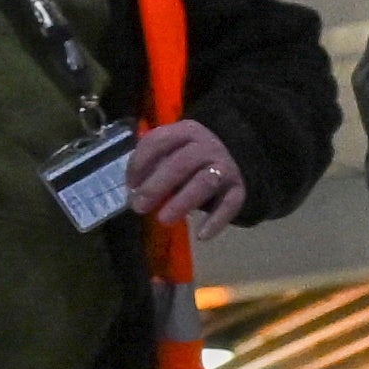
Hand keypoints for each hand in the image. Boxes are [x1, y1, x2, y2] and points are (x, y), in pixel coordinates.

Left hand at [129, 121, 245, 233]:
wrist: (236, 157)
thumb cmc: (191, 158)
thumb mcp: (173, 151)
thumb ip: (154, 165)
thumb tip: (134, 191)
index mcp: (186, 132)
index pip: (159, 140)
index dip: (141, 162)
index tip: (130, 185)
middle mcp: (207, 146)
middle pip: (181, 163)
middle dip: (157, 186)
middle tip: (139, 207)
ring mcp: (225, 167)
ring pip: (205, 182)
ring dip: (182, 201)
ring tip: (163, 219)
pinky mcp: (238, 188)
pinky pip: (229, 204)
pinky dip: (216, 221)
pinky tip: (201, 236)